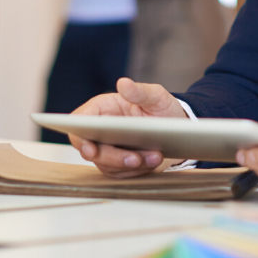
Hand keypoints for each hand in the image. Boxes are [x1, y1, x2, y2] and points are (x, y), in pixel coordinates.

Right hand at [71, 77, 186, 177]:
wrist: (177, 129)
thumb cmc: (162, 108)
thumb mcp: (156, 96)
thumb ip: (140, 91)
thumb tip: (123, 83)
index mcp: (103, 108)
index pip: (80, 122)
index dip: (80, 138)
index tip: (91, 149)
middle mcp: (101, 130)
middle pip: (91, 149)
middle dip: (114, 157)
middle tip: (135, 159)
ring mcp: (109, 148)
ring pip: (107, 164)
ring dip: (130, 165)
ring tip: (155, 156)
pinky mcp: (119, 164)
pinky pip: (121, 174)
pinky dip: (137, 171)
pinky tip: (154, 161)